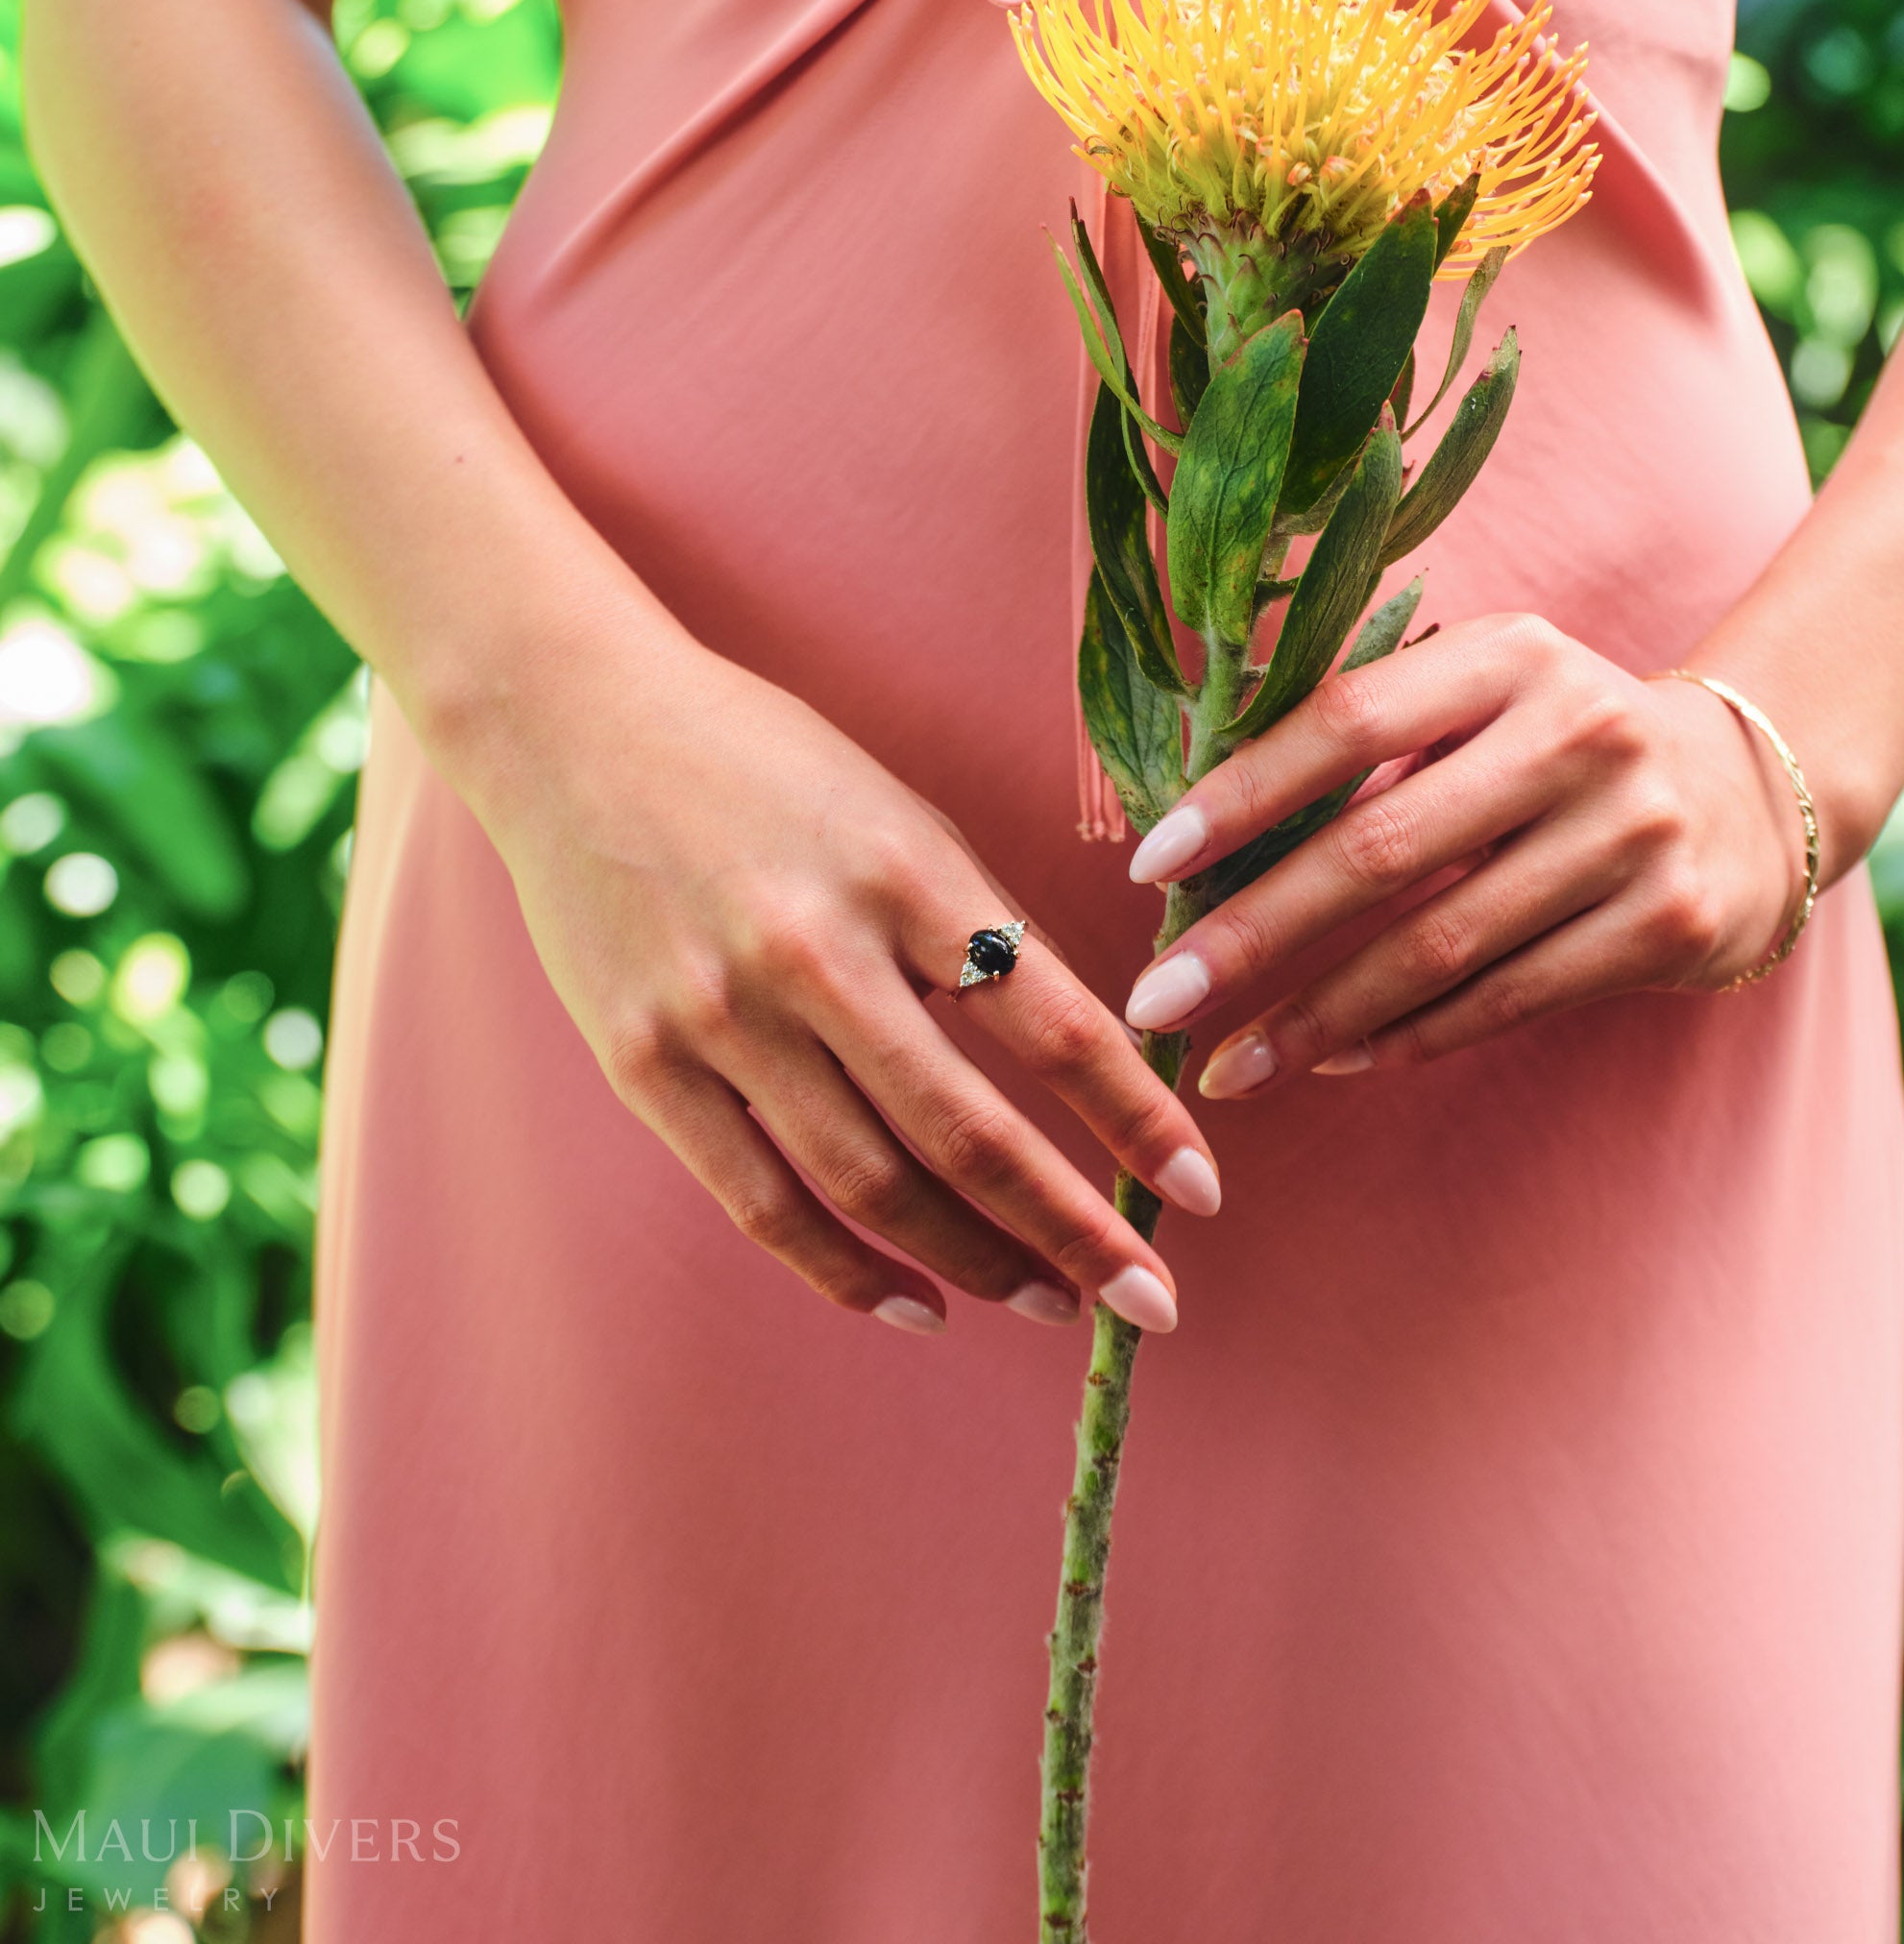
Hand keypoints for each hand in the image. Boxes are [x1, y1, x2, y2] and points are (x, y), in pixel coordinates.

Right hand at [446, 608, 1218, 1335]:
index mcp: (902, 871)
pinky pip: (761, 1202)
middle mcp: (813, 949)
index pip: (1052, 1023)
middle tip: (1149, 1302)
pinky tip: (919, 1306)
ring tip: (1049, 1303)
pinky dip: (847, 1270)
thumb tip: (1077, 1060)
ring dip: (976, 1262)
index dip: (1136, 1120)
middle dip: (1074, 1231)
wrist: (574, 727)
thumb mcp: (897, 815)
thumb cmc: (761, 763)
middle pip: (967, 1131)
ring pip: (871, 1183)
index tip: (1199, 1190)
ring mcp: (719, 1015)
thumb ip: (976, 931)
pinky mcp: (644, 1065)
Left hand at [1117, 614, 1803, 1094]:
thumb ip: (1358, 734)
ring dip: (1314, 1018)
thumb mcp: (1475, 695)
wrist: (1746, 792)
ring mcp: (1630, 834)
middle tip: (1154, 1000)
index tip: (1149, 867)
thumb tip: (1185, 822)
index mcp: (1508, 656)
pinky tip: (1328, 1062)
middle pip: (1379, 849)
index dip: (1241, 796)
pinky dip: (1403, 1038)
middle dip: (1251, 934)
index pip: (1347, 722)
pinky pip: (1502, 1000)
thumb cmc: (1550, 743)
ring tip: (1225, 1068)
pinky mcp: (1664, 926)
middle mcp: (1577, 733)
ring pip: (1435, 946)